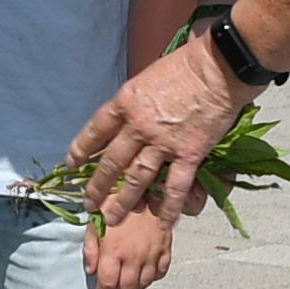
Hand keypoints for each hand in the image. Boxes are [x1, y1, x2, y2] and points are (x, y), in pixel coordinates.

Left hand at [70, 33, 246, 223]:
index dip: (81, 149)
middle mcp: (138, 126)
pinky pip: (175, 187)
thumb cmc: (185, 65)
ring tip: (113, 219)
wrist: (218, 67)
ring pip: (137, 179)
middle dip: (97, 186)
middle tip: (88, 204)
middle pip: (111, 162)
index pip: (95, 131)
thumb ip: (135, 101)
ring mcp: (162, 142)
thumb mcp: (147, 78)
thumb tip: (128, 115)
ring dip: (123, 202)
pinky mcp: (189, 154)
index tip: (71, 164)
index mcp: (125, 103)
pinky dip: (169, 208)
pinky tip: (164, 223)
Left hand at [87, 202, 175, 288]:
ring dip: (133, 288)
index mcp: (114, 250)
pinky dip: (152, 278)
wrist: (146, 185)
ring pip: (143, 283)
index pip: (108, 285)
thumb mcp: (95, 221)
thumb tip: (90, 270)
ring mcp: (152, 253)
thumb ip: (90, 248)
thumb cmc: (116, 200)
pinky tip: (144, 273)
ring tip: (126, 283)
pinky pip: (160, 272)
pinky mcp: (166, 248)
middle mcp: (134, 256)